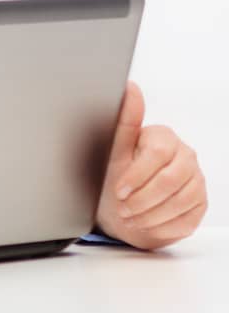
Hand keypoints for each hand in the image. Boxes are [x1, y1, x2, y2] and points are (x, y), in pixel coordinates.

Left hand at [94, 81, 207, 248]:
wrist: (121, 207)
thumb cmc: (114, 175)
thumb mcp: (112, 150)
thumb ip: (124, 120)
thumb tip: (131, 87)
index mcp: (164, 137)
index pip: (157, 154)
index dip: (136, 175)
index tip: (118, 189)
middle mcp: (185, 155)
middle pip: (170, 180)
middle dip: (142, 199)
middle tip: (122, 208)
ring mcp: (196, 180)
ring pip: (179, 201)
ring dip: (149, 214)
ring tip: (129, 217)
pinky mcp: (200, 204)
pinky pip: (185, 218)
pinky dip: (160, 226)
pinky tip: (145, 223)